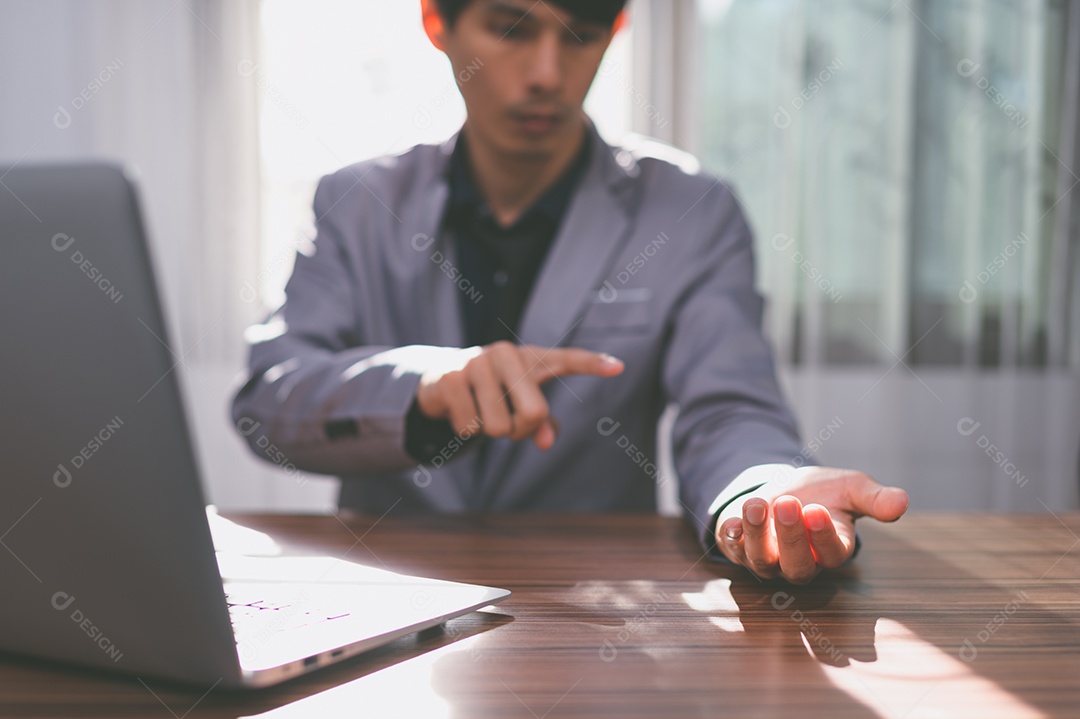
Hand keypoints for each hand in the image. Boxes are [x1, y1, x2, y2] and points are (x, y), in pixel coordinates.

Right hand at [415, 341, 623, 449]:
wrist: (440, 379)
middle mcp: (507, 353)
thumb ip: (540, 423)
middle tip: (507, 422)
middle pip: (534, 414)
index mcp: (530, 358)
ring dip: (490, 432)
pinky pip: (470, 427)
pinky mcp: (451, 378)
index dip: (592, 365)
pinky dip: (465, 430)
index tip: (619, 368)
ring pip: (498, 428)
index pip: (567, 360)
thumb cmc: (493, 393)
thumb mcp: (518, 404)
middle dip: (520, 431)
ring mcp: (477, 362)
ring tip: (481, 412)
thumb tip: (546, 442)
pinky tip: (459, 409)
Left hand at [715, 466, 908, 583]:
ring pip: (763, 561)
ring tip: (756, 504)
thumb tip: (902, 501)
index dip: (823, 536)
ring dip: (758, 534)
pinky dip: (730, 537)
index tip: (817, 510)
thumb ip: (875, 498)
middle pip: (797, 565)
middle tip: (788, 504)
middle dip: (791, 536)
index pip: (832, 554)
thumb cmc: (826, 494)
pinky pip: (734, 551)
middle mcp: (801, 562)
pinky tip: (730, 522)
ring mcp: (769, 560)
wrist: (788, 489)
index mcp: (832, 549)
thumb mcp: (852, 489)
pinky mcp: (741, 548)